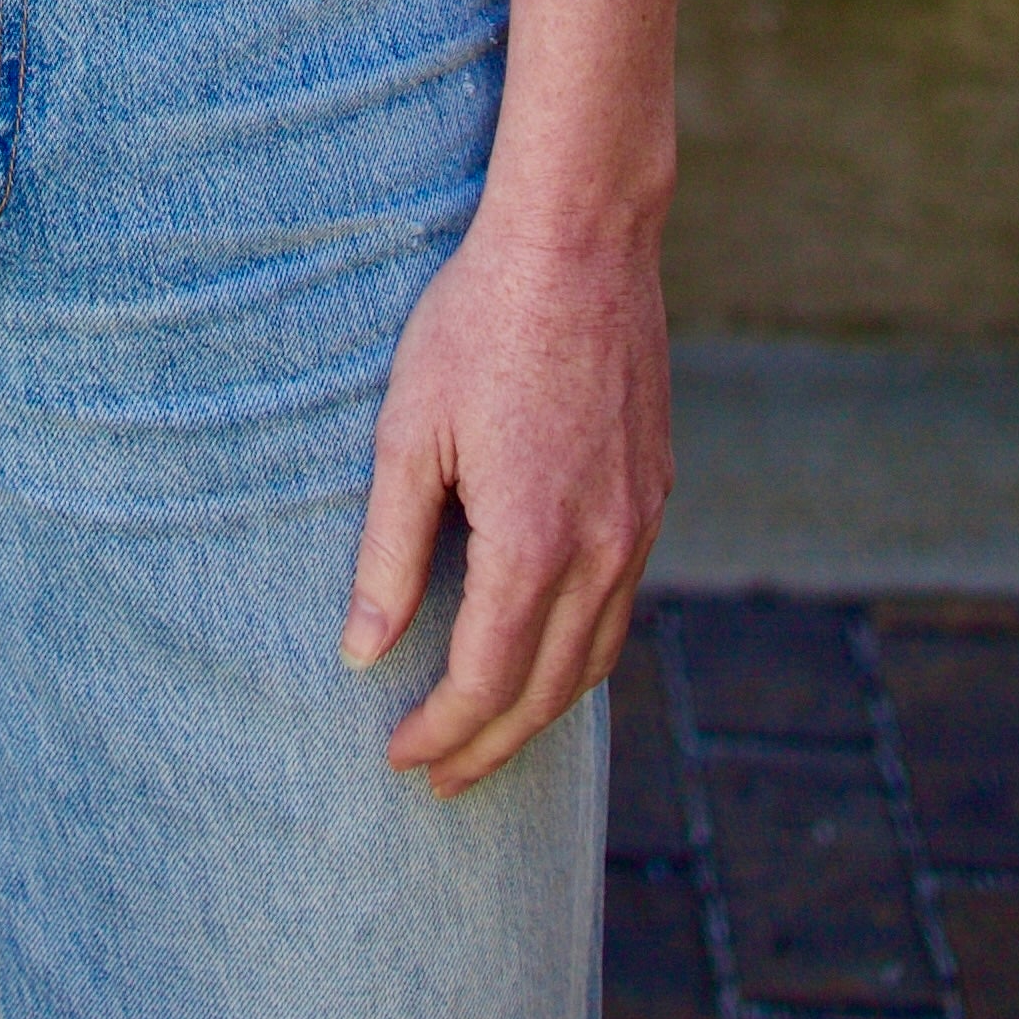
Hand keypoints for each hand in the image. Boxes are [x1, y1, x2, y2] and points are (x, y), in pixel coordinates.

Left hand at [340, 213, 669, 794]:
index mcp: (535, 542)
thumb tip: (363, 653)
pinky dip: (582, 652)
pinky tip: (546, 651)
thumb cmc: (478, 322)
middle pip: (546, 691)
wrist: (580, 238)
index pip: (485, 681)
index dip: (439, 731)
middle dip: (489, 747)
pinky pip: (622, 604)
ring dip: (540, 711)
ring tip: (489, 737)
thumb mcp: (408, 432)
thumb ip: (388, 550)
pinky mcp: (656, 490)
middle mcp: (603, 548)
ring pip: (596, 656)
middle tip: (439, 781)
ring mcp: (641, 522)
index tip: (397, 755)